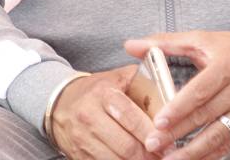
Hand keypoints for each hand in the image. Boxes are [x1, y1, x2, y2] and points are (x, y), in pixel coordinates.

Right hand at [50, 67, 164, 159]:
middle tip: (163, 155)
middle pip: (125, 145)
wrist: (59, 102)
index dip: (151, 133)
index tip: (167, 143)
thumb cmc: (95, 91)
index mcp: (103, 94)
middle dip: (148, 154)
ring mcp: (82, 138)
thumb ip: (142, 80)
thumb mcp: (116, 77)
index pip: (131, 117)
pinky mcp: (79, 155)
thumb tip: (170, 94)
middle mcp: (89, 116)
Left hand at [124, 31, 229, 159]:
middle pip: (204, 116)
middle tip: (153, 144)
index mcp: (225, 66)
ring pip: (217, 135)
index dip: (178, 109)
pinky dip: (210, 155)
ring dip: (192, 151)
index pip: (199, 92)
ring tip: (169, 159)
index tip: (158, 122)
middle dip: (177, 133)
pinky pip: (228, 144)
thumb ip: (165, 43)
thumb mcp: (200, 39)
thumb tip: (131, 46)